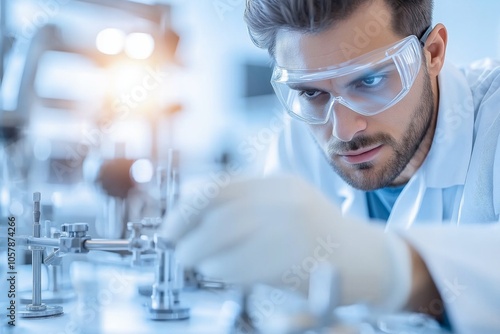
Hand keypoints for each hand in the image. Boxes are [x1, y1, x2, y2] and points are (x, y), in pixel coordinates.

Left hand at [162, 174, 411, 310]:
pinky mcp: (301, 258)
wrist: (371, 259)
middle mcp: (287, 199)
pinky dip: (222, 268)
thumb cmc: (321, 236)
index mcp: (280, 183)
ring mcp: (296, 227)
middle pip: (222, 212)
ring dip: (199, 251)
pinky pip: (247, 263)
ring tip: (191, 262)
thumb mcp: (287, 206)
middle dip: (187, 232)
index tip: (171, 225)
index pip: (222, 186)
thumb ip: (249, 206)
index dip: (188, 206)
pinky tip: (215, 272)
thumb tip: (196, 220)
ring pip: (230, 235)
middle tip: (176, 249)